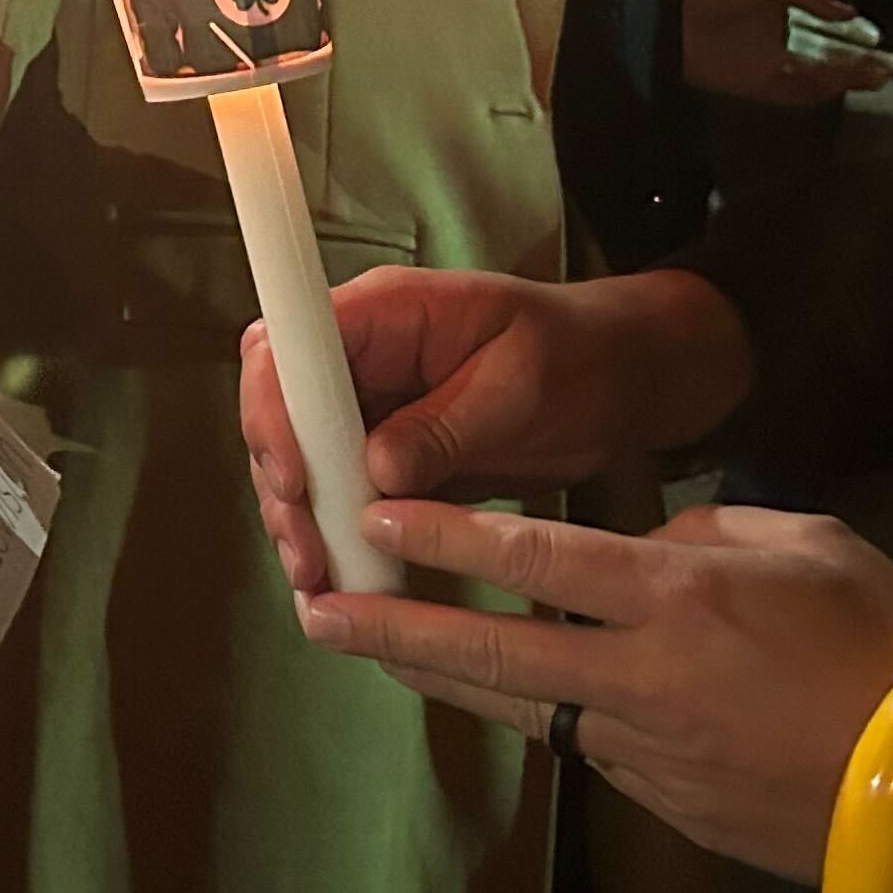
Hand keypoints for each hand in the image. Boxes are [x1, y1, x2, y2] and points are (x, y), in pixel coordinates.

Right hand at [242, 265, 750, 563]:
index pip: (288, 347)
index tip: (297, 480)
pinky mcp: (380, 452)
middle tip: (309, 555)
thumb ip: (448, 424)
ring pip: (298, 460)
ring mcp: (366, 404)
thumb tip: (375, 471)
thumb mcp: (522, 385)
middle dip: (282, 486)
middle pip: (278, 411)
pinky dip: (333, 536)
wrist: (617, 383)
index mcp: (387, 312)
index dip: (275, 412)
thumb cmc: (578, 358)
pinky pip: (336, 492)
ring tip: (321, 580)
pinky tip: (339, 580)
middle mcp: (360, 354)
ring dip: (300, 521)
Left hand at [289, 499, 892, 888]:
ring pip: (518, 705)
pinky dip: (539, 715)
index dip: (440, 535)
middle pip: (486, 649)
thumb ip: (704, 536)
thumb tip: (648, 550)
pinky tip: (503, 694)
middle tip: (316, 608)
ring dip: (442, 675)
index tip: (370, 516)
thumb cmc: (889, 641)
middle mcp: (639, 676)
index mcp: (674, 597)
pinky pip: (585, 747)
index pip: (529, 559)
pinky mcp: (665, 803)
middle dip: (391, 626)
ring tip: (368, 650)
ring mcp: (646, 750)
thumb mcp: (801, 543)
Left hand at [679, 0, 892, 104]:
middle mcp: (776, 47)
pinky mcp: (760, 84)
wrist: (671, 12)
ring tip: (881, 73)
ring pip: (820, 78)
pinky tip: (852, 77)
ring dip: (851, 76)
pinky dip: (828, 85)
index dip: (853, 40)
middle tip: (892, 66)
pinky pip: (801, 90)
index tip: (878, 41)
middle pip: (827, 61)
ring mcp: (769, 68)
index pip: (822, 34)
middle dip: (860, 64)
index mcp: (776, 18)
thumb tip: (845, 11)